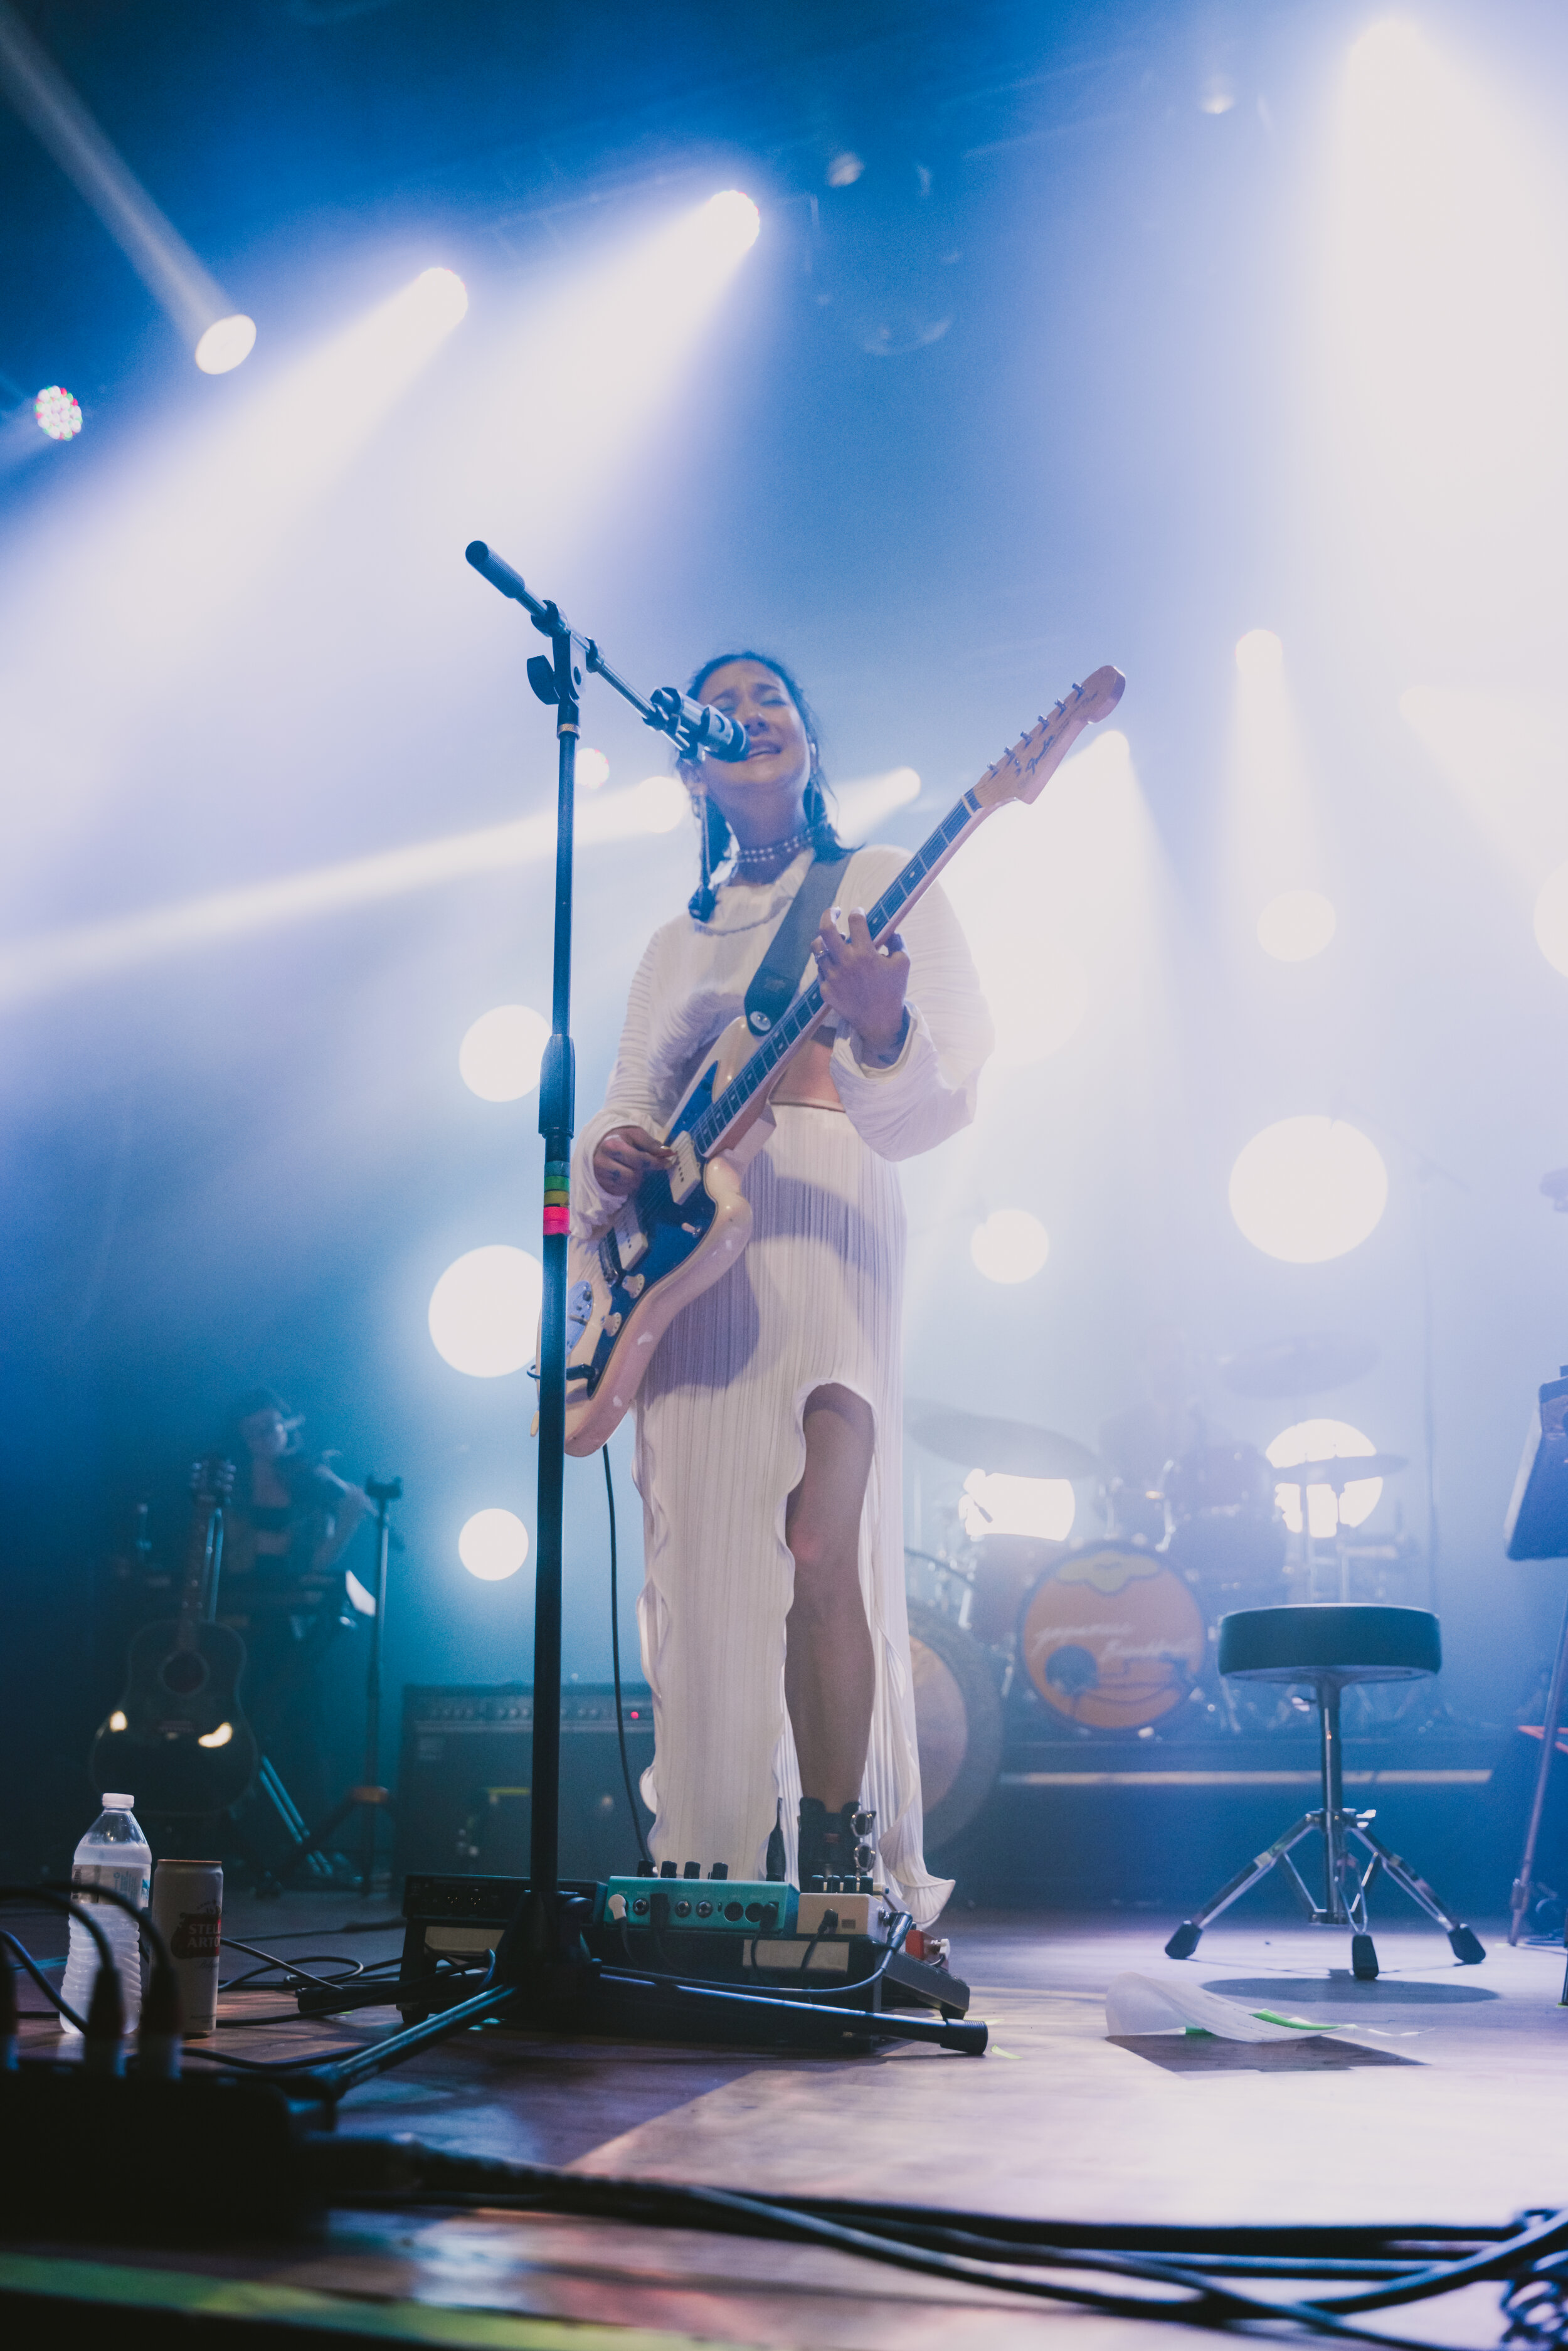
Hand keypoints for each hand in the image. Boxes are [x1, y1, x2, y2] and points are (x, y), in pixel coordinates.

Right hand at [592, 1123, 672, 1197]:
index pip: (639, 1159)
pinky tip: (626, 1174)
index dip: (656, 1162)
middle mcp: (602, 1163)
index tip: (667, 1162)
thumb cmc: (620, 1138)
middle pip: (633, 1176)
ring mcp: (600, 1176)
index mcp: (612, 1146)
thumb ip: (651, 1144)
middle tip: (644, 1165)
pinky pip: (623, 1191)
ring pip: (629, 1185)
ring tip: (633, 1168)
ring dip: (637, 1179)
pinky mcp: (602, 1186)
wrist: (599, 1145)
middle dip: (643, 1171)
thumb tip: (668, 1153)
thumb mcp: (635, 1134)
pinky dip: (629, 1185)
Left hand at [815, 908, 908, 1061]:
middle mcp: (845, 963)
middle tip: (834, 911)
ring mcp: (832, 977)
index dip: (857, 912)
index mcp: (865, 954)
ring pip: (817, 949)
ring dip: (824, 940)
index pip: (856, 921)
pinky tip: (837, 965)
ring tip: (833, 940)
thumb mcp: (903, 963)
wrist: (879, 1022)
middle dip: (828, 914)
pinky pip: (820, 969)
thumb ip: (897, 941)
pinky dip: (827, 963)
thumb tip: (889, 929)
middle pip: (826, 929)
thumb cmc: (893, 991)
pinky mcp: (825, 990)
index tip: (859, 912)